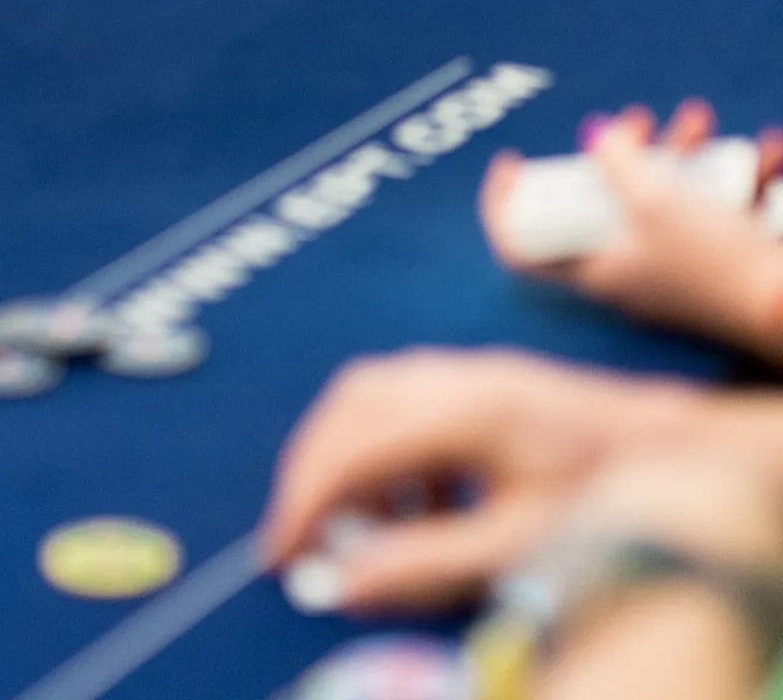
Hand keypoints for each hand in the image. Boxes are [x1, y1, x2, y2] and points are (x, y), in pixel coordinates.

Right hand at [258, 347, 714, 613]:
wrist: (671, 445)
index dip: (306, 500)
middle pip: (350, 406)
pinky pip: (405, 404)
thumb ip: (425, 563)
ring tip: (361, 531)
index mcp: (463, 408)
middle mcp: (455, 374)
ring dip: (350, 460)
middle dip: (313, 473)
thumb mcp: (515, 544)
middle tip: (298, 538)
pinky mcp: (476, 382)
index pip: (353, 445)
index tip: (282, 551)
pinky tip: (418, 509)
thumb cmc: (602, 496)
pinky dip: (389, 456)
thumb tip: (342, 582)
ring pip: (372, 397)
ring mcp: (465, 371)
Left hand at [481, 105, 782, 362]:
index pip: (524, 248)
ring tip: (699, 119)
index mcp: (597, 271)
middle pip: (604, 202)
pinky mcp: (713, 263)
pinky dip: (730, 177)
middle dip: (626, 149)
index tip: (511, 159)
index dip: (505, 203)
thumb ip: (616, 161)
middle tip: (640, 118)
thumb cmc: (713, 262)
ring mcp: (673, 268)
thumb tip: (596, 134)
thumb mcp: (652, 201)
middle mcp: (630, 272)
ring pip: (663, 196)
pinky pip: (710, 210)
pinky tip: (757, 152)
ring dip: (682, 151)